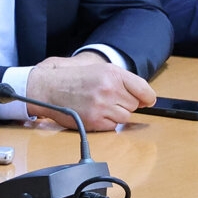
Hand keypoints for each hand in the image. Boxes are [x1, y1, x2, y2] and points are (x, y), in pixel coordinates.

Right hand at [24, 52, 155, 130]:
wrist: (49, 88)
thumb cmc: (75, 79)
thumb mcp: (101, 70)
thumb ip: (125, 82)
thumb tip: (146, 100)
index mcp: (113, 73)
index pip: (143, 89)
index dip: (148, 97)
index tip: (148, 101)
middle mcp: (109, 88)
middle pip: (134, 105)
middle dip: (125, 103)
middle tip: (109, 98)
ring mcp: (101, 106)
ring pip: (125, 117)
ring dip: (116, 114)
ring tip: (100, 105)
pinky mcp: (94, 121)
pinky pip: (113, 127)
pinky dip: (107, 122)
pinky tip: (94, 113)